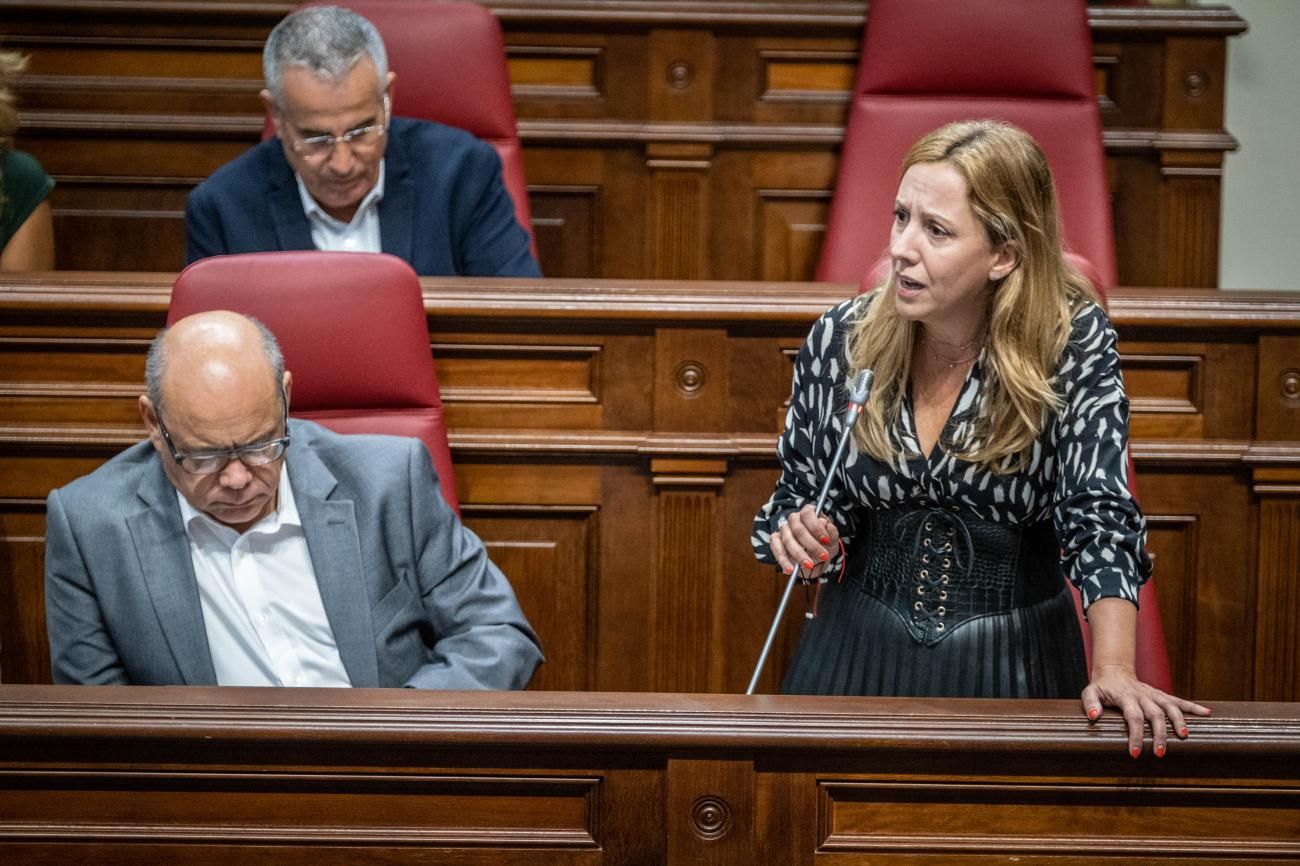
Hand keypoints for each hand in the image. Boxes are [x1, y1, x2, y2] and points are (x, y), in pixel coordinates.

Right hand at [770, 504, 838, 580]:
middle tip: (823, 556)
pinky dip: (783, 560)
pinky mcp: (775, 541)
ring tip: (809, 565)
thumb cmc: (824, 543)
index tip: (826, 540)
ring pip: (788, 540)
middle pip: (798, 529)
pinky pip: (776, 549)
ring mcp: (783, 529)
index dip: (817, 527)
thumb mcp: (832, 538)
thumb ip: (831, 532)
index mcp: (807, 513)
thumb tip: (826, 526)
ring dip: (799, 554)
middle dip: (811, 545)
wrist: (816, 556)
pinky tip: (790, 569)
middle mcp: (794, 519)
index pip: (808, 514)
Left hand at [1081, 664, 1210, 756]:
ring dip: (1179, 721)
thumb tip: (1093, 717)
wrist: (1114, 671)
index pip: (1133, 717)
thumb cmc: (1102, 687)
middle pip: (1155, 714)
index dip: (1135, 734)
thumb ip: (1090, 703)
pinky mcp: (1161, 695)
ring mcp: (1154, 695)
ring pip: (1170, 707)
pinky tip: (1207, 713)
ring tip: (1185, 736)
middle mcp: (1143, 695)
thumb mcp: (1090, 692)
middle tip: (1160, 753)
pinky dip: (1193, 706)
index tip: (1135, 753)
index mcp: (1126, 697)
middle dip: (1159, 734)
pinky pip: (1179, 700)